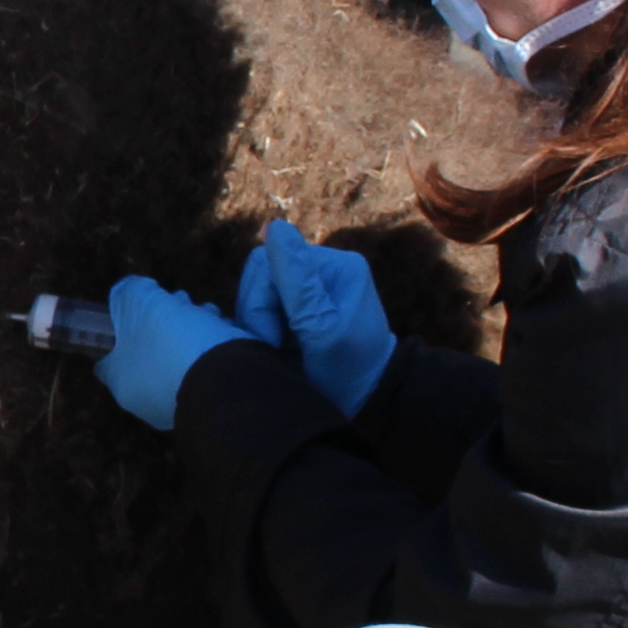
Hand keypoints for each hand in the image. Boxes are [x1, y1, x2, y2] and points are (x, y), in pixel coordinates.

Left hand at [96, 273, 250, 431]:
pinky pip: (205, 368)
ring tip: (208, 311)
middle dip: (165, 321)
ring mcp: (179, 403)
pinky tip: (224, 328)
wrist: (225, 377)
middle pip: (149, 351)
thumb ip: (128, 291)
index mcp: (121, 381)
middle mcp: (146, 400)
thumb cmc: (171, 341)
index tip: (137, 309)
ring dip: (192, 329)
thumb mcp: (139, 300)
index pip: (108, 357)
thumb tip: (134, 291)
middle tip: (181, 300)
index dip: (120, 328)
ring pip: (180, 358)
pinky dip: (212, 347)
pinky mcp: (210, 399)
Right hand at [231, 217, 397, 416]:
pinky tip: (280, 350)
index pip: (268, 263)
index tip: (273, 342)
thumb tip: (275, 226)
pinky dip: (265, 330)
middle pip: (260, 276)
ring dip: (261, 324)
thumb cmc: (349, 370)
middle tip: (273, 348)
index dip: (260, 304)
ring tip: (279, 352)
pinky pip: (265, 306)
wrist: (370, 401)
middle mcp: (325, 268)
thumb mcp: (322, 330)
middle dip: (259, 314)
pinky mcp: (302, 305)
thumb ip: (297, 282)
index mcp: (336, 265)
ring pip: (257, 292)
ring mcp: (313, 286)